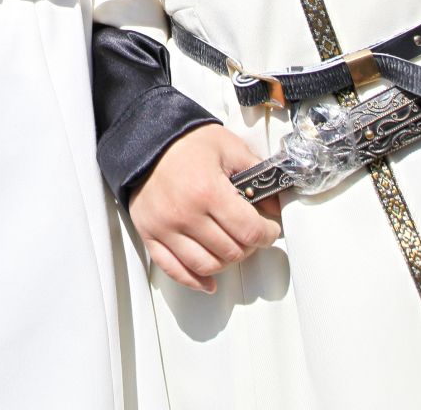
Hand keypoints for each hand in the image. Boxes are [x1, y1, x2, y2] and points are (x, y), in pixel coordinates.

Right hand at [128, 125, 281, 292]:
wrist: (146, 139)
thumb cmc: (186, 142)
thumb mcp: (228, 146)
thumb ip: (256, 173)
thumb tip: (274, 206)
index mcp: (208, 191)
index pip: (250, 232)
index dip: (268, 234)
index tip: (270, 229)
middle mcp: (185, 214)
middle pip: (231, 252)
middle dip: (249, 246)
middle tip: (250, 234)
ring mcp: (165, 227)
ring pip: (206, 266)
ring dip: (226, 262)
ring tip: (231, 247)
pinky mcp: (149, 234)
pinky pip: (174, 270)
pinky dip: (194, 281)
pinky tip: (209, 281)